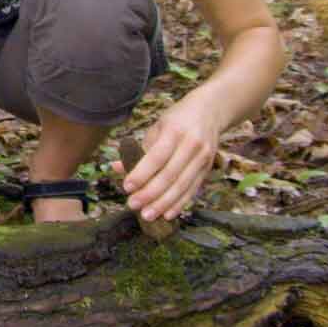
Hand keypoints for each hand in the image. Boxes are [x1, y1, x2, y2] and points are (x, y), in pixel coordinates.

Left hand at [115, 98, 222, 221]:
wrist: (210, 111)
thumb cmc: (177, 120)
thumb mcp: (157, 128)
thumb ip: (139, 149)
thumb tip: (117, 168)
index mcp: (175, 131)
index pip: (156, 156)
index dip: (141, 174)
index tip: (127, 187)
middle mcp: (191, 145)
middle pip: (169, 175)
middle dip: (150, 193)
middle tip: (133, 205)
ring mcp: (202, 158)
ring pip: (182, 186)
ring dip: (163, 204)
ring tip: (147, 215)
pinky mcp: (208, 168)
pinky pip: (192, 190)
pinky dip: (179, 204)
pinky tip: (167, 214)